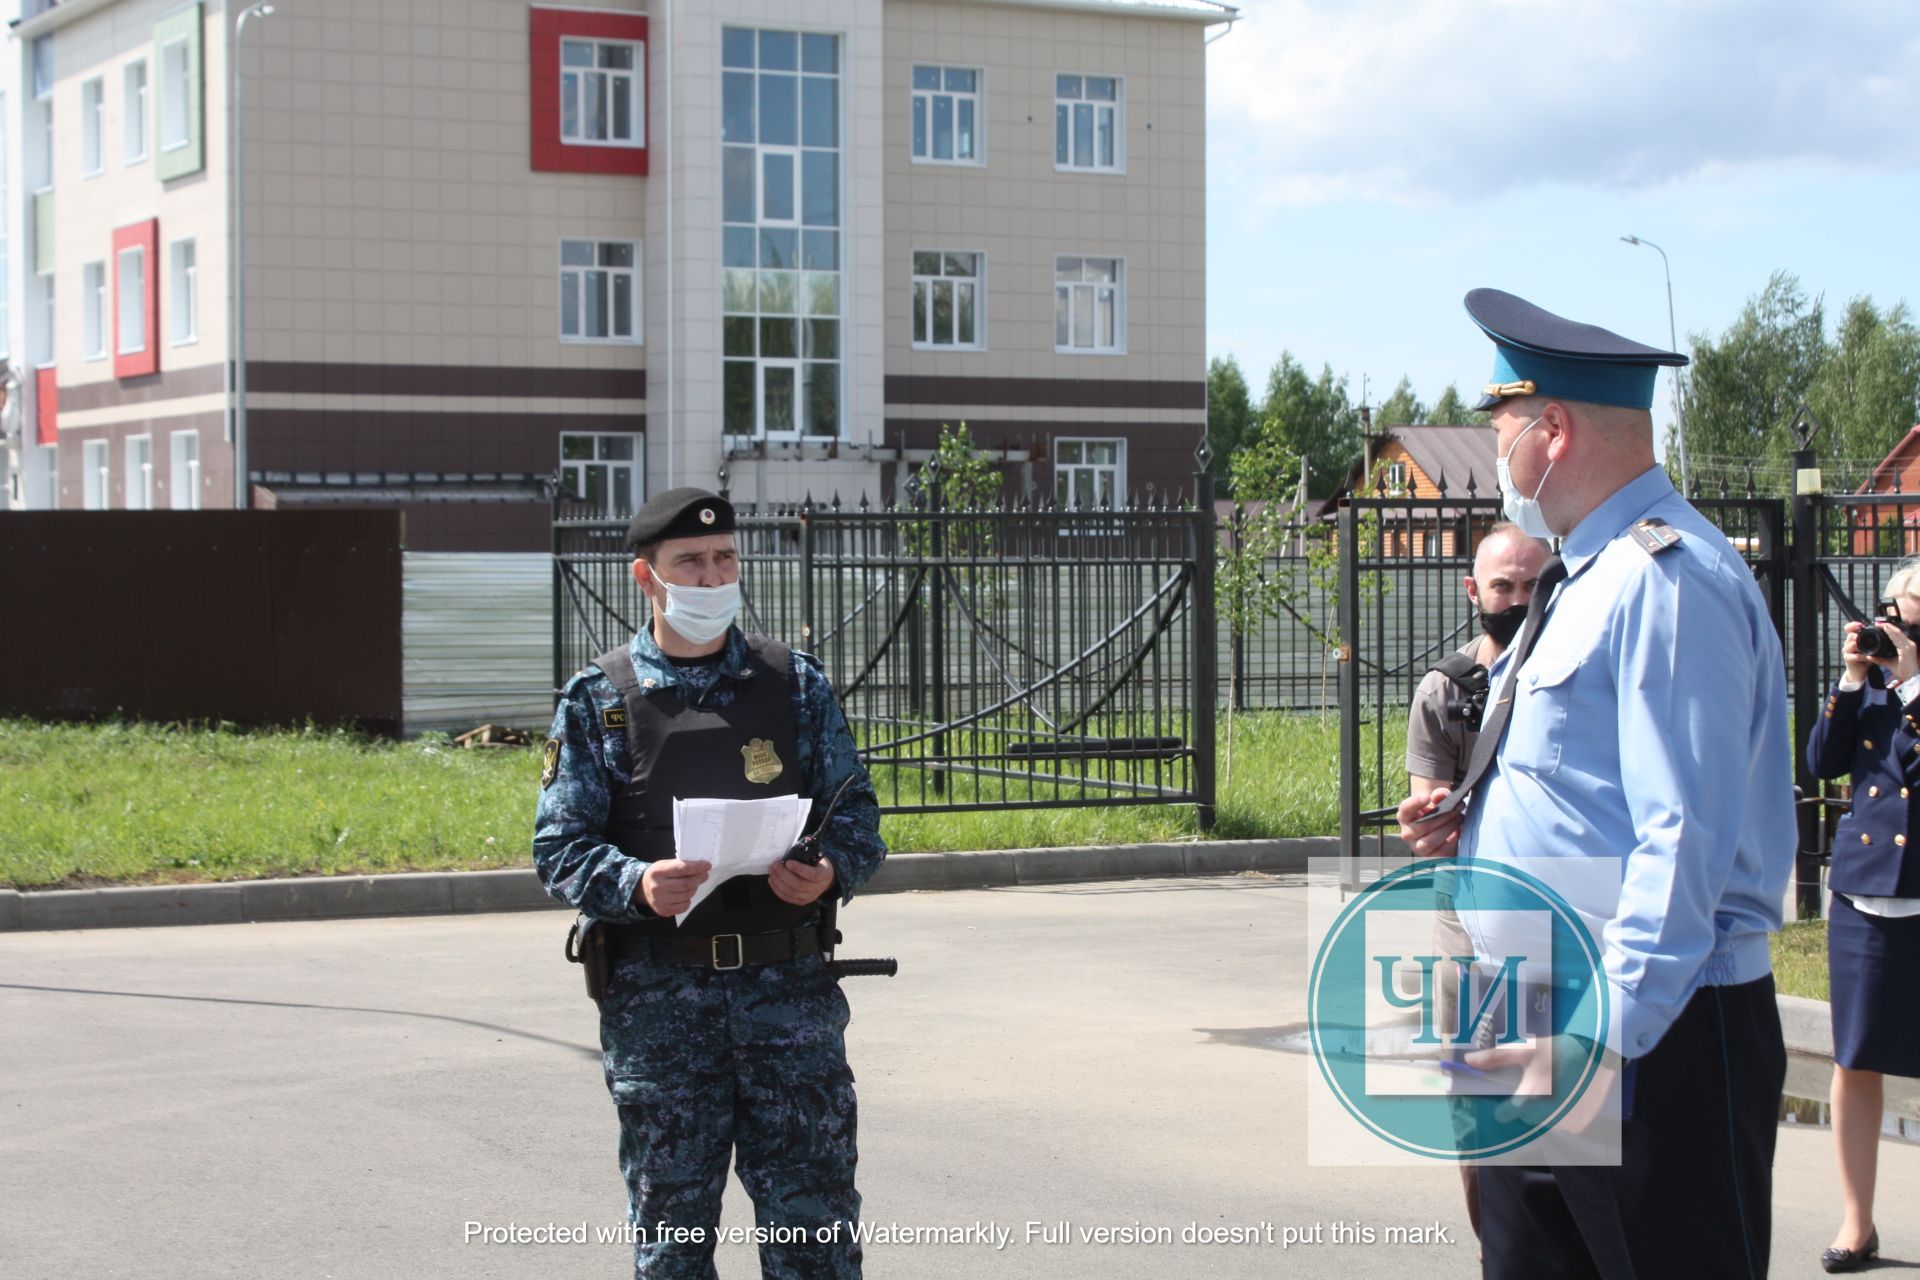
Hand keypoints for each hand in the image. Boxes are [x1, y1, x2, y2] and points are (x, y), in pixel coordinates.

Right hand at [639, 859, 710, 915]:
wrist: (643, 889)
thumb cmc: (658, 874)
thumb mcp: (664, 864)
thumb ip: (680, 865)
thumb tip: (701, 867)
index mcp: (658, 872)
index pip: (681, 869)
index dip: (697, 867)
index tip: (707, 865)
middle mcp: (657, 887)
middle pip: (686, 884)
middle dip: (699, 878)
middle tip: (705, 875)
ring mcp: (660, 901)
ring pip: (687, 895)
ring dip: (694, 888)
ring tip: (694, 884)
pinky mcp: (663, 911)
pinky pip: (684, 906)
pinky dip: (688, 899)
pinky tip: (685, 895)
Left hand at [768, 856, 835, 905]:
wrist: (826, 879)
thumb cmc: (818, 865)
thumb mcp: (817, 856)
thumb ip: (807, 852)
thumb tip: (793, 847)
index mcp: (823, 874)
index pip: (811, 874)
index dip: (799, 869)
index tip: (788, 862)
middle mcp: (817, 888)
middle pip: (798, 884)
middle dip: (783, 874)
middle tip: (775, 865)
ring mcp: (809, 897)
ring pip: (791, 892)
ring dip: (778, 881)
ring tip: (772, 871)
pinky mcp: (801, 901)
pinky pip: (787, 898)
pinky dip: (777, 889)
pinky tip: (772, 880)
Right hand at [1397, 787, 1464, 857]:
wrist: (1440, 831)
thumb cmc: (1435, 813)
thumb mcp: (1436, 802)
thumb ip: (1439, 795)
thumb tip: (1441, 795)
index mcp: (1405, 817)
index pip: (1405, 810)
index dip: (1414, 803)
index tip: (1427, 797)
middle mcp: (1407, 834)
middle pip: (1423, 826)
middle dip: (1443, 816)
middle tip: (1457, 808)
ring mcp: (1418, 847)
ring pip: (1430, 841)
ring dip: (1448, 828)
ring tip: (1459, 819)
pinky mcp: (1431, 858)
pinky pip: (1441, 852)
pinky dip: (1452, 841)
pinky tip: (1458, 832)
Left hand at [1465, 1034, 1616, 1134]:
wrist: (1599, 1055)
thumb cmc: (1558, 1051)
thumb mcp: (1525, 1050)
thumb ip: (1495, 1058)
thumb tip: (1468, 1061)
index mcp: (1529, 1100)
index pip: (1504, 1115)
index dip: (1503, 1106)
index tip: (1508, 1095)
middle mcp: (1546, 1117)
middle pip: (1525, 1117)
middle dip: (1527, 1104)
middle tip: (1538, 1085)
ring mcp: (1565, 1124)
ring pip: (1545, 1121)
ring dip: (1546, 1110)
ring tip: (1554, 1088)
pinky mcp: (1580, 1126)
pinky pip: (1563, 1124)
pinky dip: (1563, 1113)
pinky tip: (1568, 1095)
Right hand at [1842, 621, 1871, 683]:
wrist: (1859, 672)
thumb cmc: (1866, 658)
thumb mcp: (1869, 648)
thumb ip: (1873, 640)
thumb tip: (1886, 631)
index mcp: (1853, 639)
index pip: (1848, 628)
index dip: (1853, 625)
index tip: (1860, 625)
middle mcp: (1848, 643)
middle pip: (1850, 635)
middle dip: (1859, 636)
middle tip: (1867, 639)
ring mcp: (1847, 651)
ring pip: (1852, 644)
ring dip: (1861, 646)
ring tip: (1869, 649)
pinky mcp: (1848, 659)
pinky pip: (1855, 656)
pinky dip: (1863, 656)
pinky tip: (1869, 658)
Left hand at [1878, 618, 1919, 684]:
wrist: (1908, 678)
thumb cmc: (1901, 670)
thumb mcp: (1888, 662)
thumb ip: (1879, 659)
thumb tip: (1869, 656)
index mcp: (1906, 646)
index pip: (1898, 635)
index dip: (1889, 630)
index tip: (1880, 626)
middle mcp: (1909, 645)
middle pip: (1898, 633)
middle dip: (1888, 627)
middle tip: (1878, 623)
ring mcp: (1909, 647)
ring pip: (1898, 634)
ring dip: (1889, 628)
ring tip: (1881, 624)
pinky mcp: (1906, 650)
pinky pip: (1898, 639)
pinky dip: (1892, 634)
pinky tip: (1886, 629)